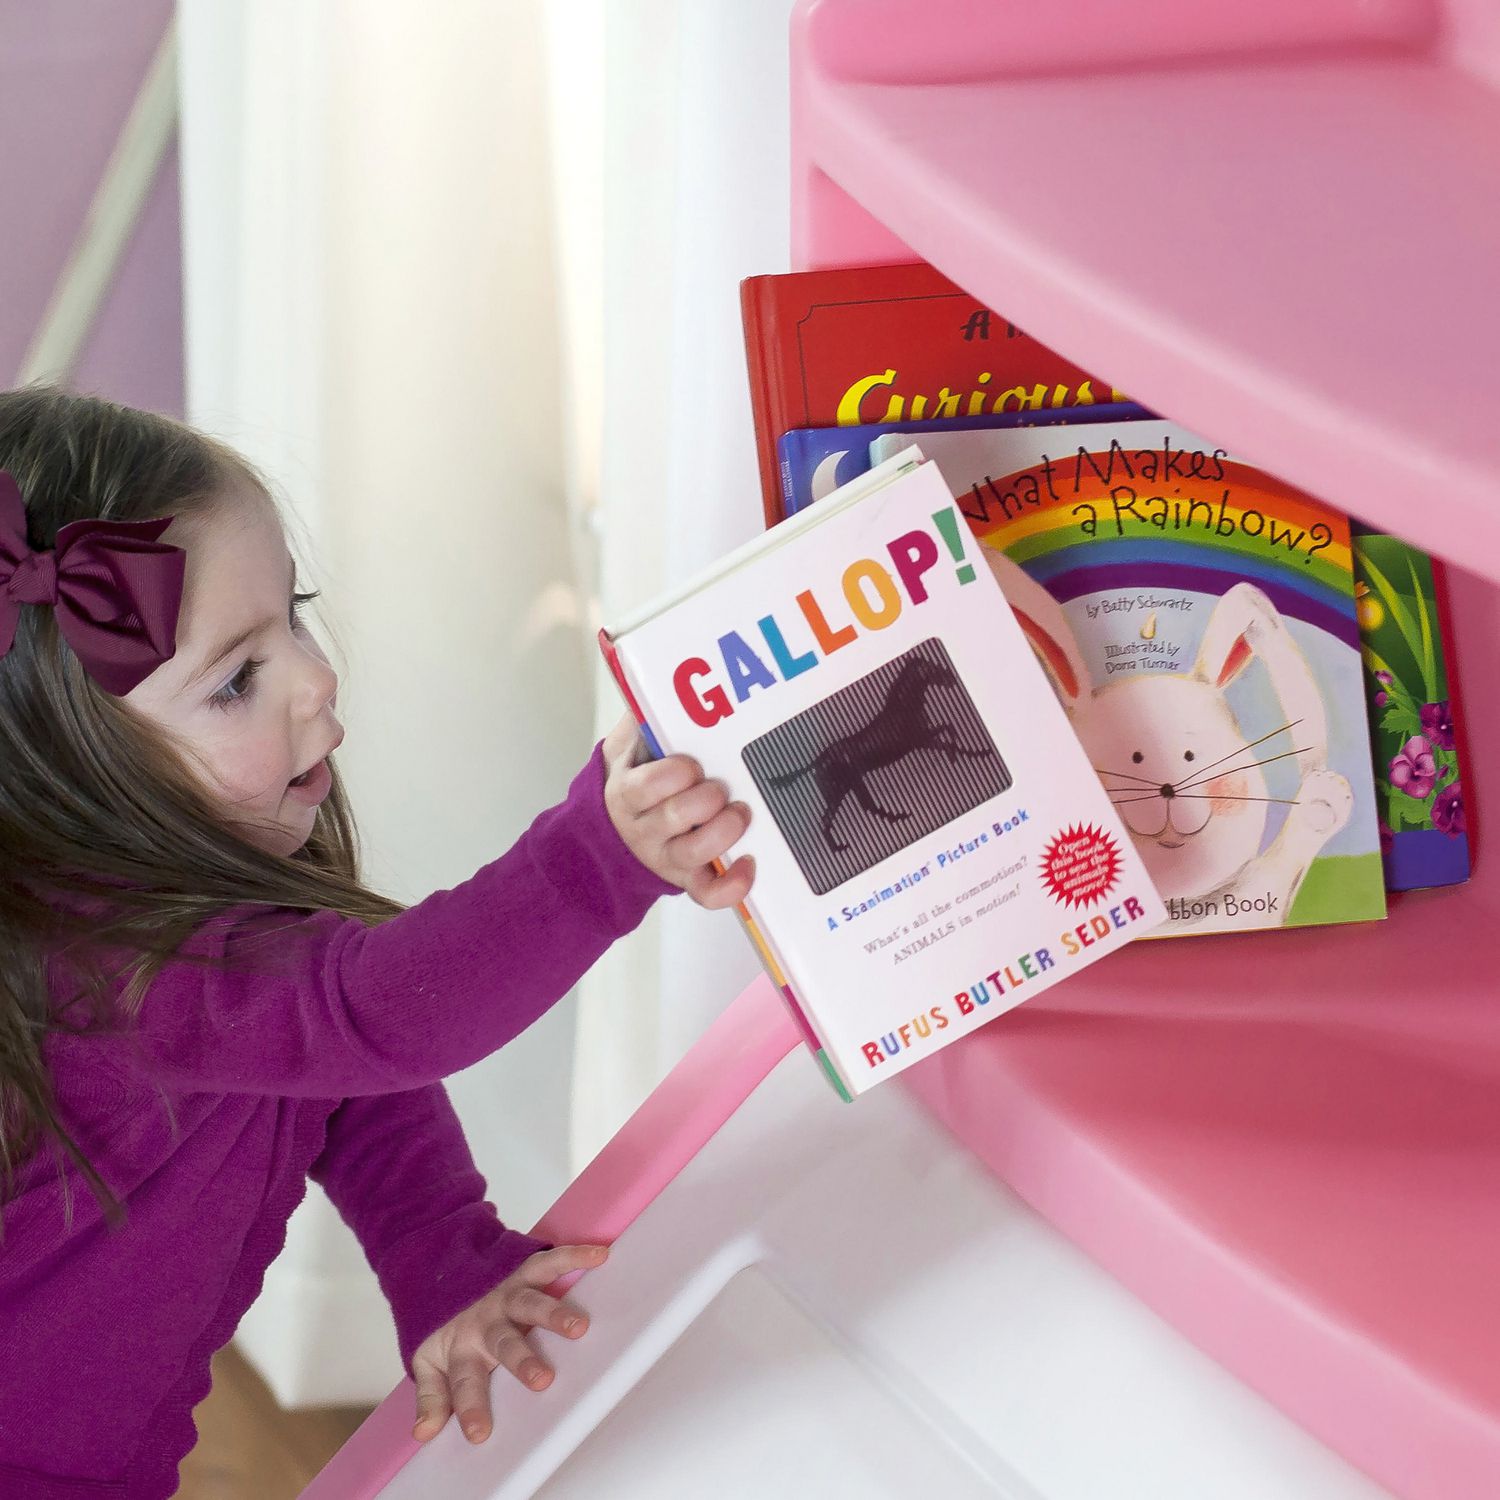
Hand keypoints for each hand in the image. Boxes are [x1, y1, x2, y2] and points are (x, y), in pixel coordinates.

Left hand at [411, 1244, 606, 1444]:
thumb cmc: (446, 1323)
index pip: (464, 1382)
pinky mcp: (523, 1270)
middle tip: (542, 1379)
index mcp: (463, 1348)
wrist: (440, 1267)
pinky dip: (573, 1256)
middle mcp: (486, 1322)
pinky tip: (597, 1256)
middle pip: (503, 1342)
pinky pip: (550, 1261)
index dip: (469, 1406)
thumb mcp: (430, 1360)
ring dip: (553, 1313)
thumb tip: (424, 1433)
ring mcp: (507, 1294)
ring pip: (530, 1304)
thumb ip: (432, 1395)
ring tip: (578, 1327)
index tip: (479, 1434)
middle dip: (522, 1360)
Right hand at [602, 713, 753, 908]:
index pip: (644, 787)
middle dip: (703, 801)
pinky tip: (750, 865)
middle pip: (672, 819)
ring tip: (741, 814)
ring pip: (692, 855)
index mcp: (627, 793)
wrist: (612, 834)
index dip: (671, 776)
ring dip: (722, 834)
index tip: (691, 765)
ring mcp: (666, 858)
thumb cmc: (633, 779)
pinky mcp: (686, 879)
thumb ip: (641, 718)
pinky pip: (706, 893)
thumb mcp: (626, 748)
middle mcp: (644, 829)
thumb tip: (657, 677)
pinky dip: (730, 886)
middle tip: (721, 788)